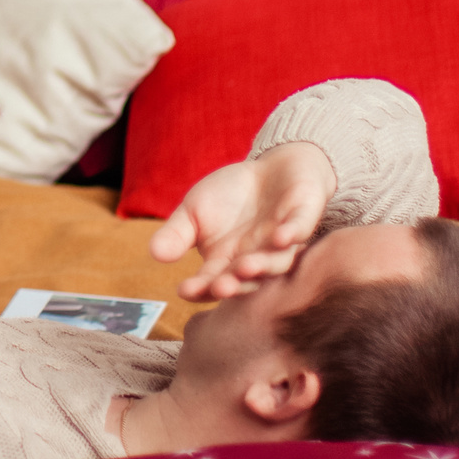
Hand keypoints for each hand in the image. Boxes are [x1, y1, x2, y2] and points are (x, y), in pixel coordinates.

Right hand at [149, 140, 334, 300]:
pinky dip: (292, 234)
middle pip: (248, 281)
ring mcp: (282, 243)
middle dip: (235, 285)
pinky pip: (300, 230)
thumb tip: (155, 254)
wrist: (272, 169)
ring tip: (246, 266)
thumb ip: (176, 234)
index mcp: (227, 262)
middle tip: (221, 287)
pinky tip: (280, 236)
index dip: (201, 289)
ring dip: (263, 266)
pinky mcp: (303, 219)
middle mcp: (257, 260)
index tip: (185, 290)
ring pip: (276, 263)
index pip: (213, 282)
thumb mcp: (194, 211)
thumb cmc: (230, 195)